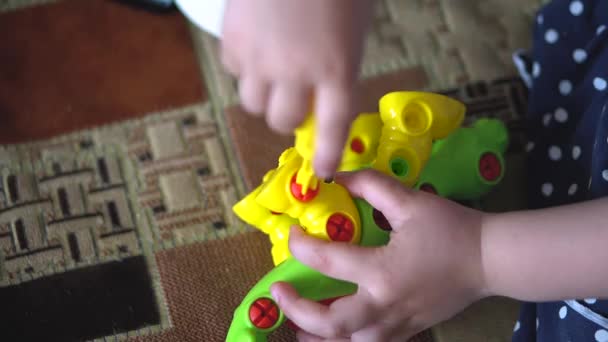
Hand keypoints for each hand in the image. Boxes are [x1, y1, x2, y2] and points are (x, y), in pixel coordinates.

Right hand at [220, 0, 372, 177]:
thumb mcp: (354, 25)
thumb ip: (339, 62)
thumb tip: (323, 88)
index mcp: (338, 67)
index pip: (332, 126)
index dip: (325, 153)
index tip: (322, 169)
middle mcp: (297, 71)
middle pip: (283, 121)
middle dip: (289, 116)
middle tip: (295, 98)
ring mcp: (260, 58)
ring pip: (253, 102)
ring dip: (265, 94)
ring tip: (272, 69)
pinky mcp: (232, 41)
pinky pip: (234, 72)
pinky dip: (245, 66)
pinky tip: (256, 42)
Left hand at [270, 170, 487, 340]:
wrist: (491, 259)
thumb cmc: (452, 229)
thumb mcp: (410, 201)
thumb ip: (370, 186)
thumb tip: (338, 177)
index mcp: (383, 272)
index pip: (328, 262)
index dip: (301, 247)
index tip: (292, 234)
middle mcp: (385, 305)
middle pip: (332, 324)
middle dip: (298, 311)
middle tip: (280, 292)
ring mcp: (397, 324)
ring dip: (317, 338)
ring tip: (297, 326)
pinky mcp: (408, 330)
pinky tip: (334, 335)